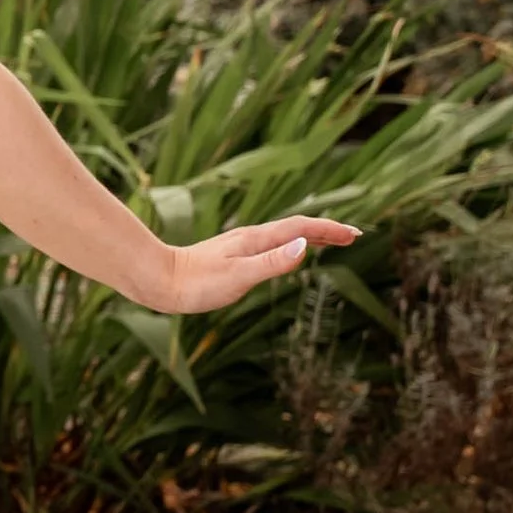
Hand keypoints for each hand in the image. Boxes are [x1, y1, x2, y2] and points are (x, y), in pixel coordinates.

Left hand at [156, 214, 360, 316]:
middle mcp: (250, 238)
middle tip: (352, 237)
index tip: (354, 234)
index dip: (328, 231)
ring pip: (283, 237)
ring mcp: (240, 247)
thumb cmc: (195, 284)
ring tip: (329, 242)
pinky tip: (287, 255)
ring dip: (309, 237)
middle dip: (325, 231)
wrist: (157, 281)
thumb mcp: (239, 277)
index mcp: (256, 240)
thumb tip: (306, 246)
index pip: (301, 229)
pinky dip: (289, 247)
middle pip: (295, 229)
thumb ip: (272, 262)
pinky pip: (270, 247)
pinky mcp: (231, 258)